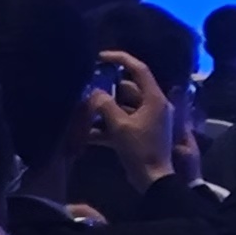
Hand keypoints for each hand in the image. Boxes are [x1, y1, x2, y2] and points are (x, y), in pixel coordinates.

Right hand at [83, 51, 176, 192]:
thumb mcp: (120, 126)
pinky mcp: (139, 134)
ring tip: (81, 111)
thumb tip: (95, 93)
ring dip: (103, 111)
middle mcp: (154, 105)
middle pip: (128, 90)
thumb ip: (106, 107)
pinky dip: (105, 127)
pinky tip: (84, 133)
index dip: (122, 59)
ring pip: (122, 108)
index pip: (140, 70)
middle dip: (107, 91)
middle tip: (86, 89)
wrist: (152, 178)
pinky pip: (121, 124)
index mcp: (154, 98)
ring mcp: (147, 120)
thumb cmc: (140, 149)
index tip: (101, 56)